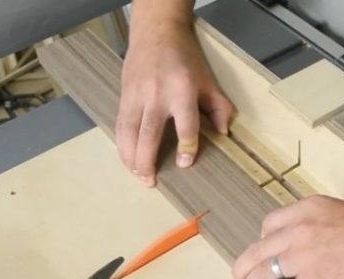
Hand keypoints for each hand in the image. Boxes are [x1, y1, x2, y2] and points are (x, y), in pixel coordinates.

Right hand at [116, 16, 234, 185]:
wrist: (156, 31)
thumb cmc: (185, 56)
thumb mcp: (208, 80)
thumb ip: (218, 107)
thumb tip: (224, 132)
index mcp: (182, 90)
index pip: (185, 126)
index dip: (186, 148)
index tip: (184, 163)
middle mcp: (157, 95)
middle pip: (149, 134)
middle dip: (148, 161)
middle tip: (151, 181)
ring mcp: (137, 95)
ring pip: (129, 132)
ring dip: (131, 157)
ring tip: (137, 175)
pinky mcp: (124, 95)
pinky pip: (120, 124)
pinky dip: (122, 144)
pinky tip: (127, 158)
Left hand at [233, 196, 343, 278]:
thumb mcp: (338, 211)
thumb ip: (315, 222)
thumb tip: (303, 242)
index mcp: (304, 210)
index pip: (267, 226)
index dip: (264, 245)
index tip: (269, 257)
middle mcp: (297, 231)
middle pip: (253, 253)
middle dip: (245, 271)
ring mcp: (304, 258)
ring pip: (258, 276)